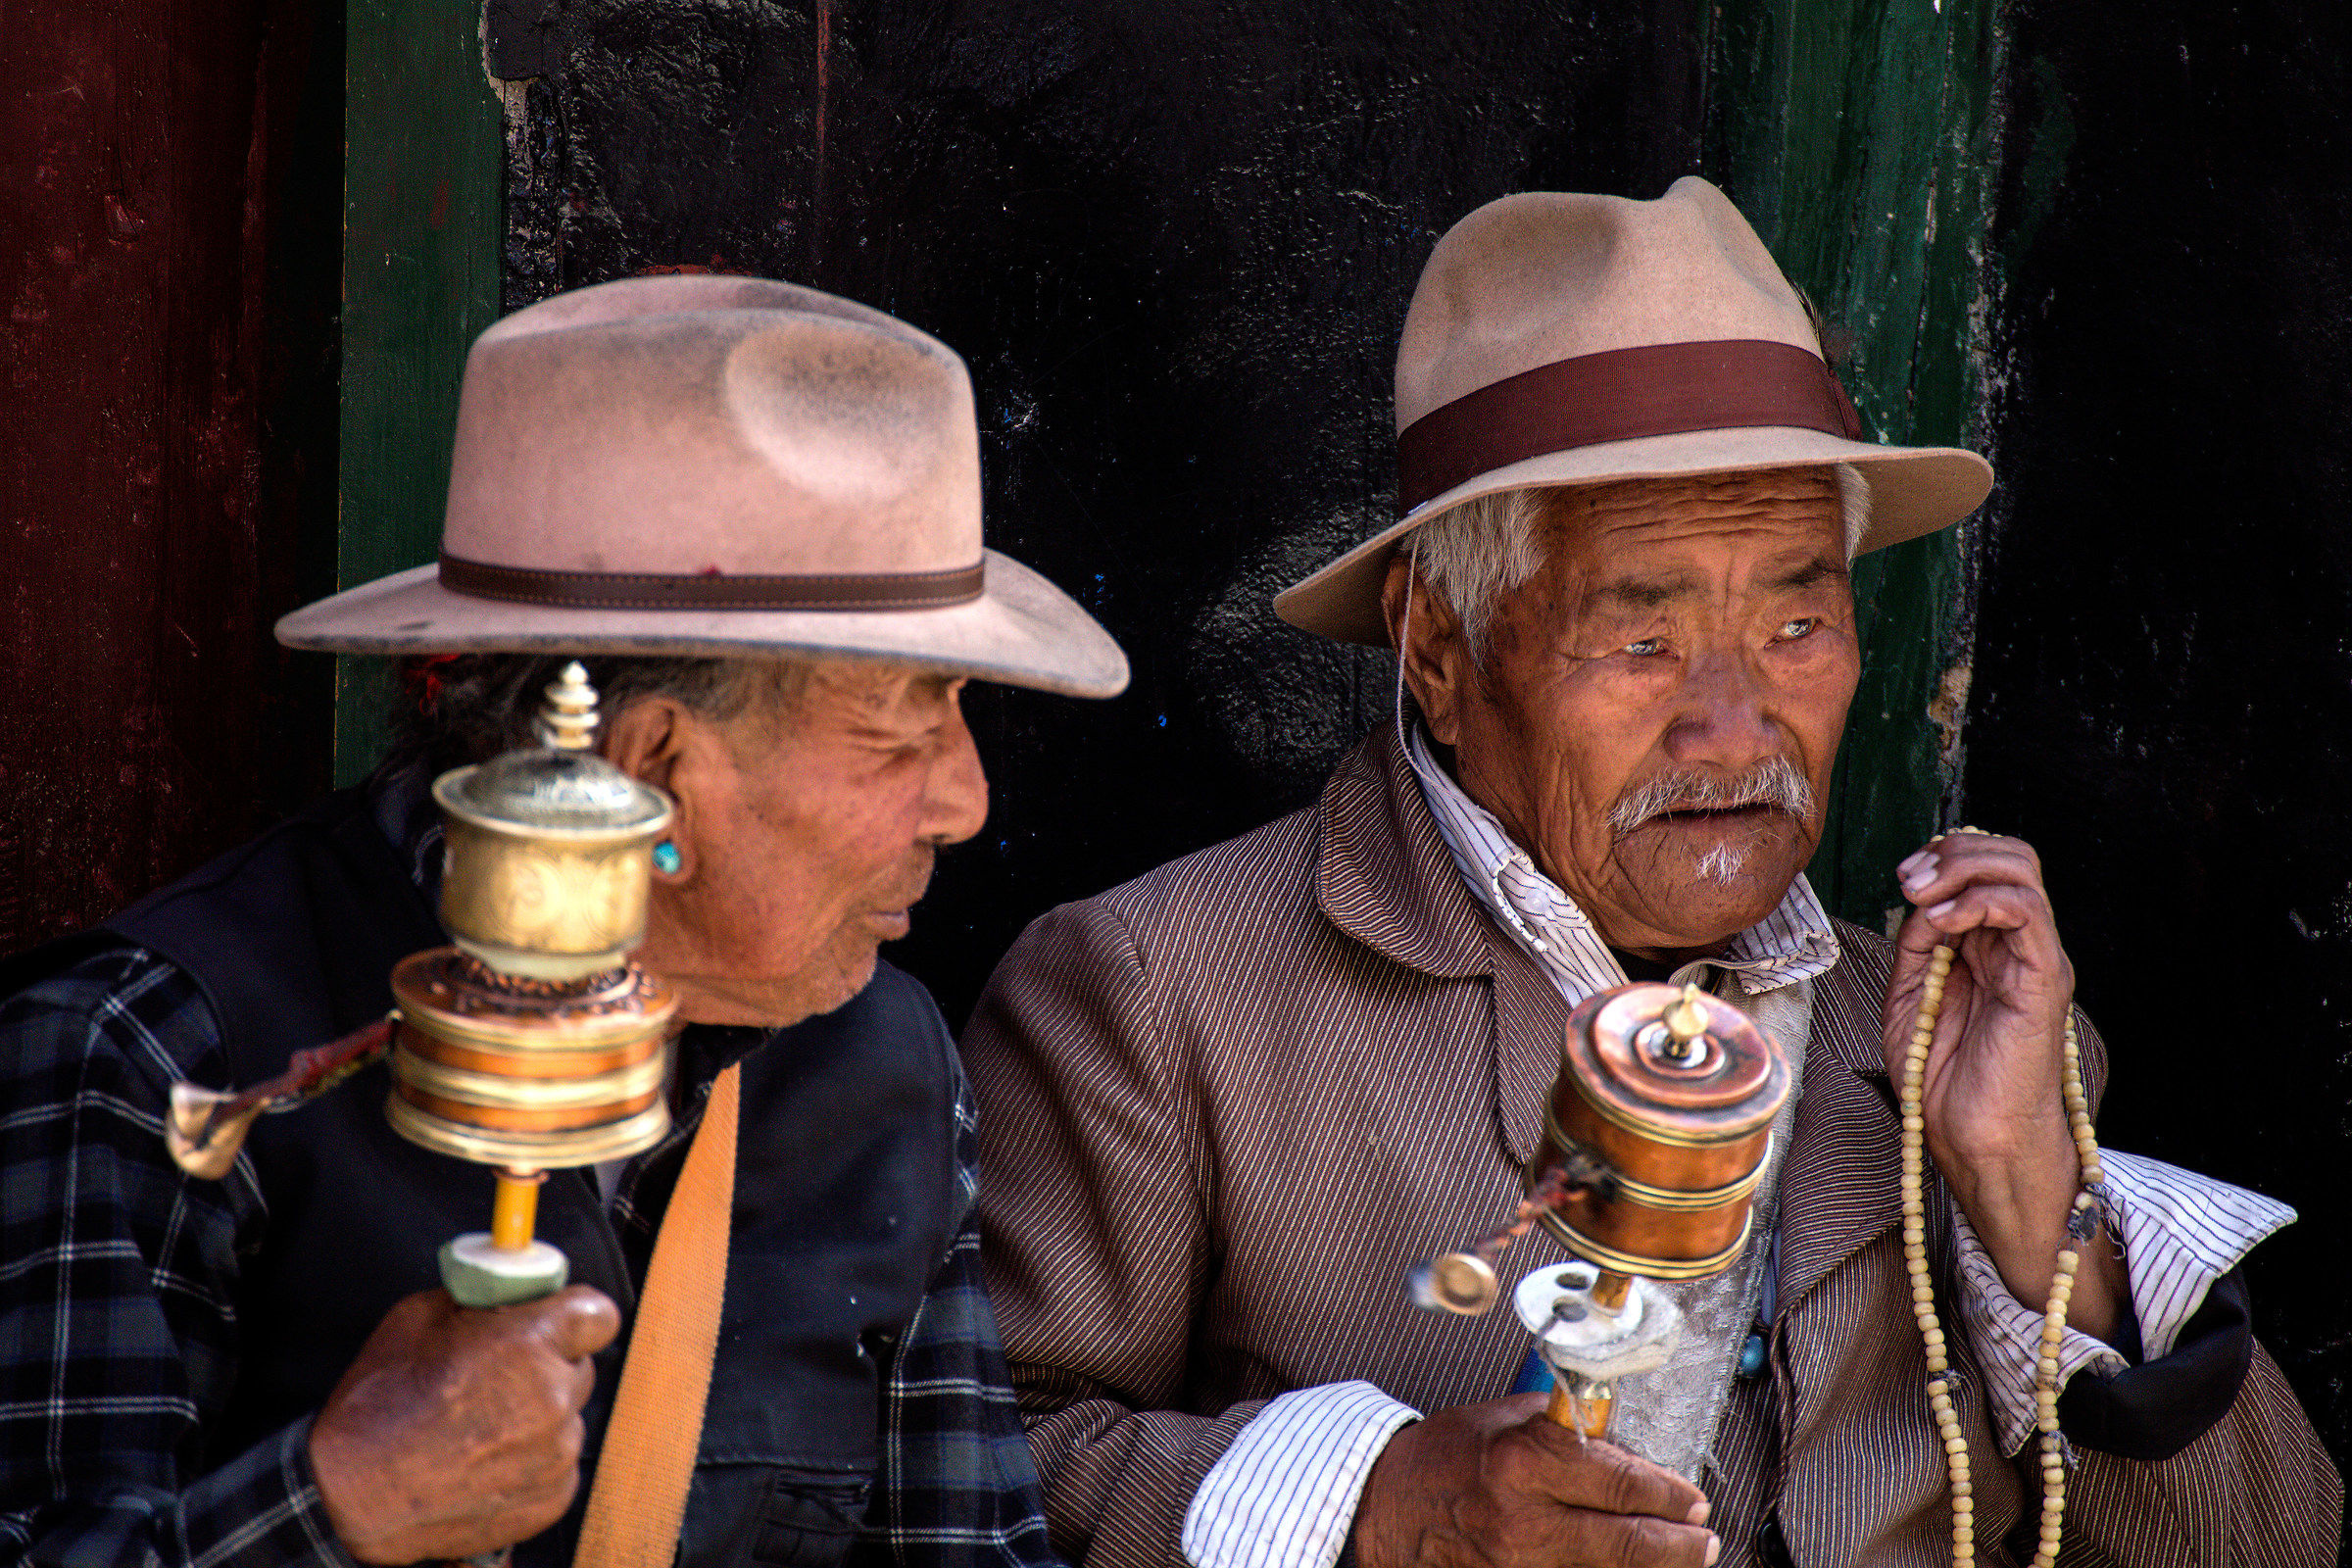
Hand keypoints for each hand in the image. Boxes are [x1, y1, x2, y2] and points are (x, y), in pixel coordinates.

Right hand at [309, 1286, 621, 1563]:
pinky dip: (532, 1461)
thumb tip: (509, 1293)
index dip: (577, 1315)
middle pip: (579, 1366)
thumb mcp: (420, 1318)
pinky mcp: (552, 1497)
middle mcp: (553, 1398)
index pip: (599, 1314)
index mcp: (529, 1344)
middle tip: (500, 1377)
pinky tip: (485, 1461)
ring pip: (568, 1417)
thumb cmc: (380, 1406)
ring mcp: (556, 1453)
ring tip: (482, 1427)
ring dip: (539, 1417)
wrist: (351, 1495)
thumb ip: (482, 1301)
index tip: (560, 1321)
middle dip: (549, 1365)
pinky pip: (559, 1464)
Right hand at [1353, 1394, 1716, 1567]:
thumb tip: (1623, 1448)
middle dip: (1679, 1542)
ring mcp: (1517, 1566)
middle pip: (1628, 1541)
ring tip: (1680, 1558)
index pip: (1619, 1480)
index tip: (1689, 1496)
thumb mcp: (1503, 1421)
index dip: (1667, 1492)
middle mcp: (1523, 1520)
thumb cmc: (1441, 1460)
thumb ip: (1564, 1431)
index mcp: (1523, 1462)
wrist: (1383, 1508)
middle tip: (1702, 1537)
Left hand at [1886, 832, 2121, 1336]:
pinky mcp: (2044, 980)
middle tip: (1911, 879)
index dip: (1945, 855)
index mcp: (1989, 946)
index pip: (1985, 866)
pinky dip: (1980, 898)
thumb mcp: (1911, 996)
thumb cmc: (1945, 1079)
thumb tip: (1922, 900)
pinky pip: (2027, 912)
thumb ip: (1917, 945)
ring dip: (1964, 867)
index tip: (1903, 877)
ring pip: (2023, 870)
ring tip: (1924, 894)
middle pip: (2011, 855)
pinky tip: (1943, 920)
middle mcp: (2019, 945)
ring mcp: (2036, 959)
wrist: (1975, 1140)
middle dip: (1955, 850)